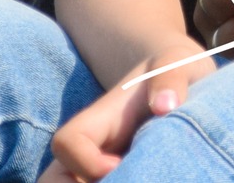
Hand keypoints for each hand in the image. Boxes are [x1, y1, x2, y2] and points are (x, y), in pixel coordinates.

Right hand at [39, 45, 214, 181]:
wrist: (179, 81)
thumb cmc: (173, 70)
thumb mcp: (176, 63)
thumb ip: (170, 77)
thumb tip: (165, 106)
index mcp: (99, 121)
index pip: (67, 143)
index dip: (87, 162)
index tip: (121, 164)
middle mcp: (90, 147)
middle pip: (55, 179)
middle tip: (131, 178)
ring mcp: (97, 165)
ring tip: (138, 178)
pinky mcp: (117, 174)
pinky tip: (145, 178)